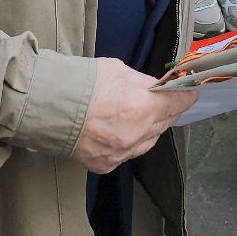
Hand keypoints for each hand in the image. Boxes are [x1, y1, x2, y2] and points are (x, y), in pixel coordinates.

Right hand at [72, 60, 197, 173]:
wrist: (45, 107)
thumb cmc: (80, 83)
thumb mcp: (118, 70)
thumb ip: (143, 82)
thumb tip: (157, 87)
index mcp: (142, 108)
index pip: (176, 104)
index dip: (186, 97)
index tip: (192, 94)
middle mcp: (135, 135)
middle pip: (163, 123)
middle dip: (167, 111)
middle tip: (166, 102)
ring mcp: (120, 154)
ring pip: (147, 142)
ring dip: (149, 129)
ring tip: (141, 116)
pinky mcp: (105, 165)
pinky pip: (126, 154)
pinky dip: (127, 143)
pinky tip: (120, 131)